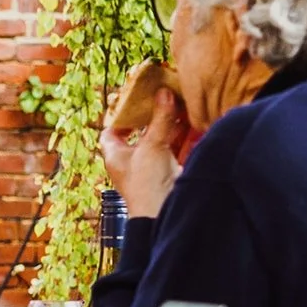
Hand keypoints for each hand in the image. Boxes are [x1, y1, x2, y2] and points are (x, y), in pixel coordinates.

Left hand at [100, 88, 183, 218]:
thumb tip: (164, 92)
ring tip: (183, 103)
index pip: (111, 132)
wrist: (164, 214)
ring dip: (173, 123)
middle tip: (165, 96)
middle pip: (142, 132)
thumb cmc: (146, 184)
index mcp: (116, 155)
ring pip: (162, 139)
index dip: (121, 117)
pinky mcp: (171, 172)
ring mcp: (152, 167)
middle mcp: (132, 160)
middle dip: (154, 115)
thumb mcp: (152, 145)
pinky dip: (186, 136)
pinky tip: (196, 121)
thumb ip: (160, 118)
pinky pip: (178, 148)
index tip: (135, 101)